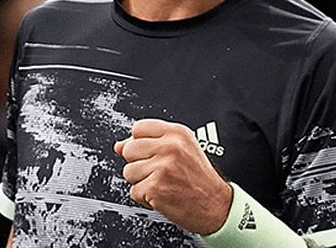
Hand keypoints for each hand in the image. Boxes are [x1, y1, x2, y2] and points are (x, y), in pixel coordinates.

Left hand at [113, 118, 231, 234]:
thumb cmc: (201, 180)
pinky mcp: (155, 188)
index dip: (139, 143)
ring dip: (141, 182)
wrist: (217, 206)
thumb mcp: (182, 151)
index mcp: (177, 133)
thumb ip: (150, 143)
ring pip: (128, 172)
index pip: (138, 128)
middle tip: (157, 172)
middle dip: (138, 164)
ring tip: (162, 184)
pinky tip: (162, 196)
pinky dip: (145, 198)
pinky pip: (134, 191)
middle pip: (129, 149)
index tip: (149, 153)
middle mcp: (170, 147)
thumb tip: (119, 145)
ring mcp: (162, 167)